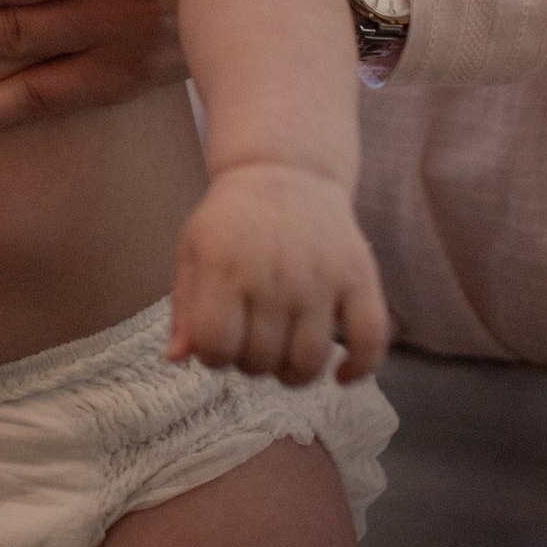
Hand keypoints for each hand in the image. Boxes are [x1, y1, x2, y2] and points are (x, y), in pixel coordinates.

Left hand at [170, 165, 390, 384]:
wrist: (287, 171)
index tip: (219, 344)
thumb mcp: (193, 252)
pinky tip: (341, 375)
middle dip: (251, 365)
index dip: (213, 357)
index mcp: (224, 267)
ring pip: (309, 361)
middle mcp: (273, 276)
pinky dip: (360, 369)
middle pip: (261, 360)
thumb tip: (176, 358)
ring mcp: (320, 278)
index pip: (216, 345)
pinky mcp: (360, 277)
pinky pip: (370, 339)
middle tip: (253, 344)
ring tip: (286, 359)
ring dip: (294, 375)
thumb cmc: (233, 220)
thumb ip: (185, 307)